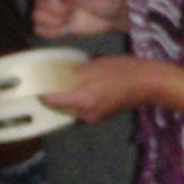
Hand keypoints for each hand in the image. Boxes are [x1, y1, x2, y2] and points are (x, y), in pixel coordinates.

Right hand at [31, 0, 127, 38]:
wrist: (114, 16)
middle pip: (37, 1)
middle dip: (54, 8)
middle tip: (72, 8)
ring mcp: (53, 11)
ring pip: (37, 16)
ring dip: (53, 20)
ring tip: (70, 18)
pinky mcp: (56, 26)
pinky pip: (40, 30)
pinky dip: (51, 31)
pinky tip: (65, 28)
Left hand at [42, 56, 169, 122]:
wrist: (148, 82)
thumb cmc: (122, 70)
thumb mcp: (93, 66)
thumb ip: (71, 74)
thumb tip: (54, 76)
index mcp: (81, 101)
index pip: (50, 101)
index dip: (41, 92)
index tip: (35, 83)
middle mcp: (85, 114)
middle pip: (59, 107)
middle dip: (53, 96)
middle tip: (48, 82)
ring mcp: (94, 117)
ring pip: (70, 109)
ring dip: (66, 99)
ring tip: (66, 84)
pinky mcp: (102, 116)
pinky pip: (82, 110)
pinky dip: (78, 101)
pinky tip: (83, 88)